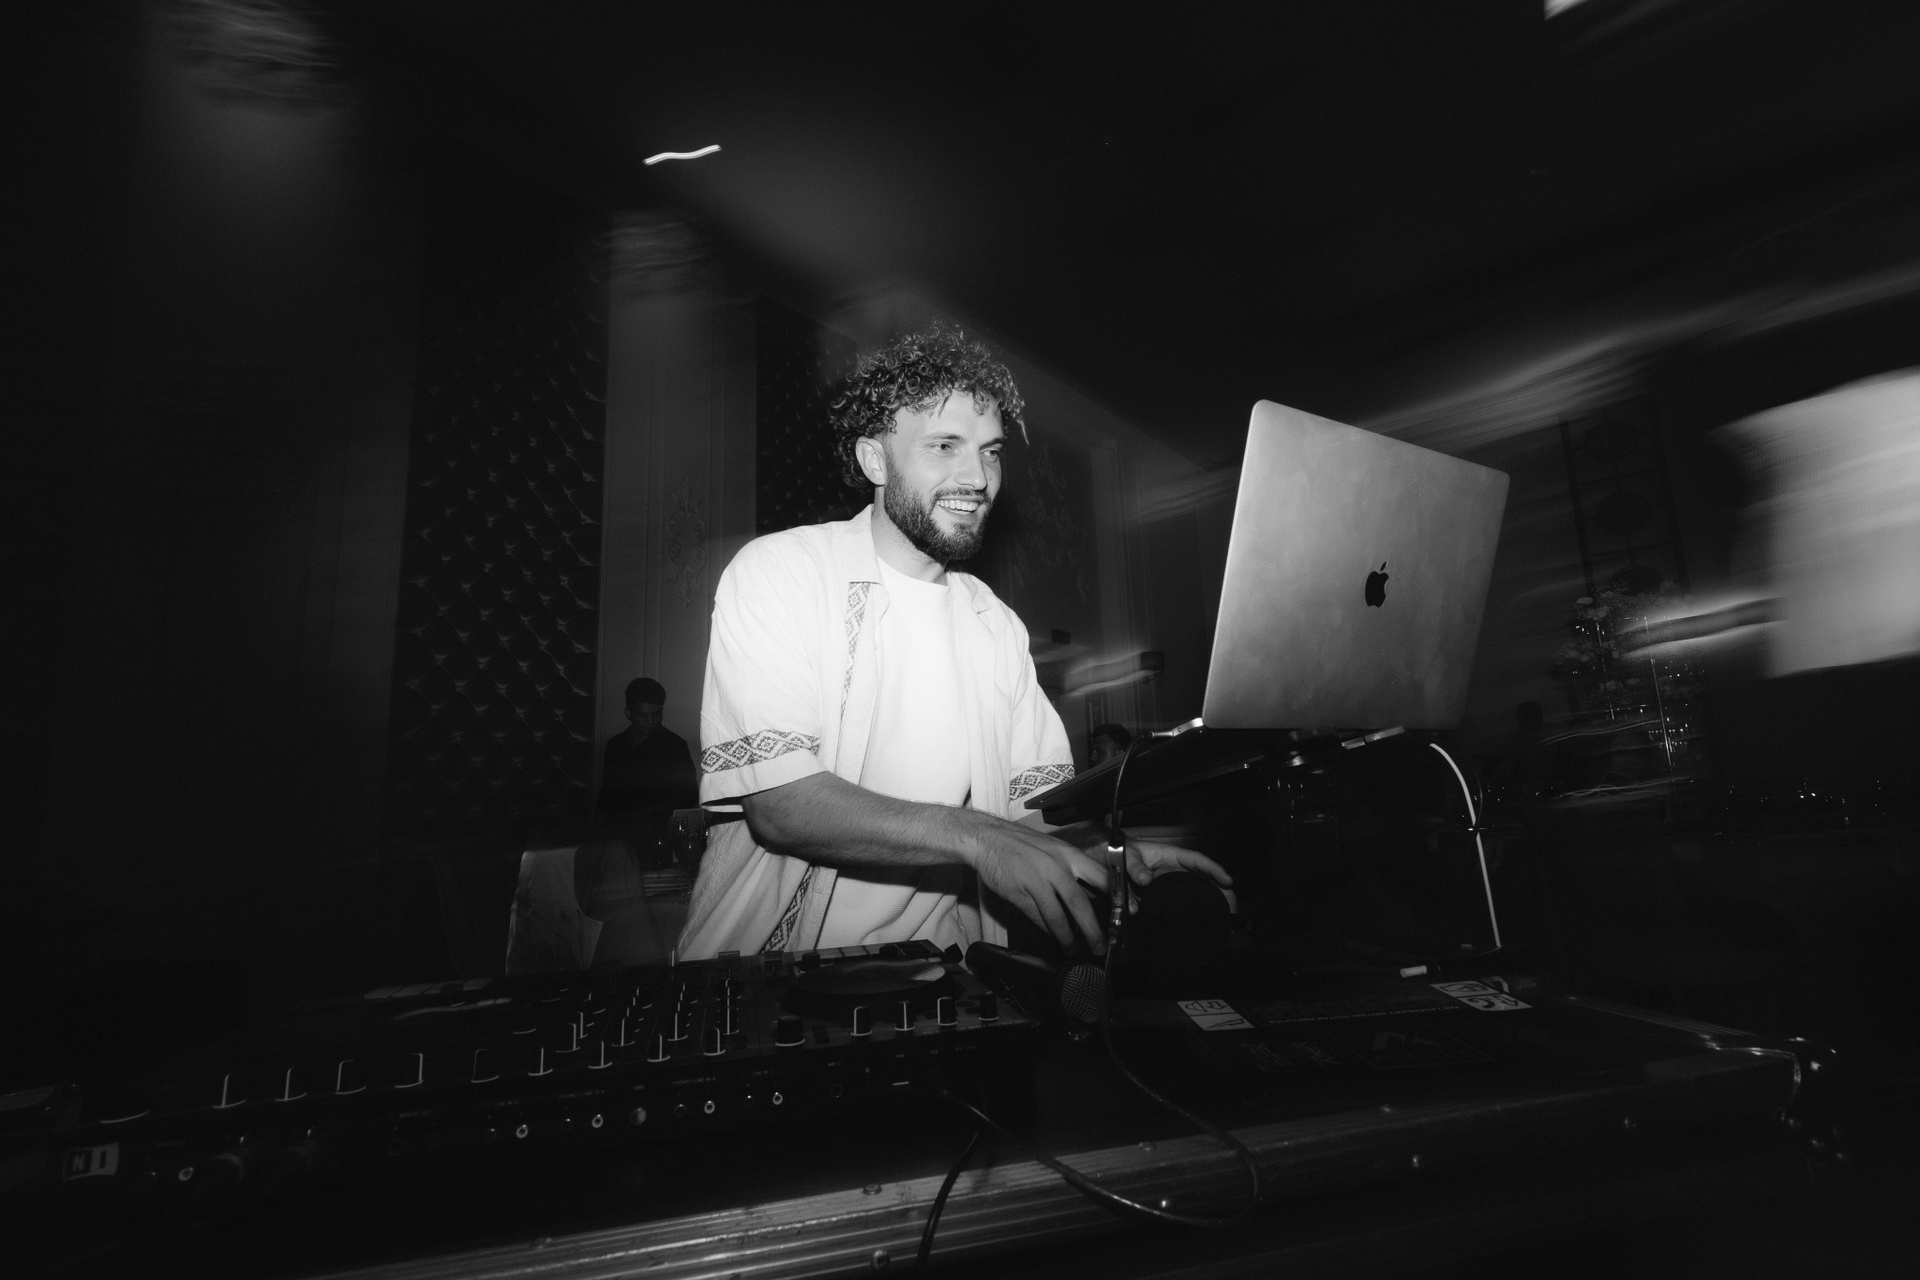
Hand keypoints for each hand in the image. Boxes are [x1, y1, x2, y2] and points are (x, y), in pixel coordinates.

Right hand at [961, 813, 1113, 952]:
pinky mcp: (1019, 893)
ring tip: (1073, 949)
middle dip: (1093, 928)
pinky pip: (1037, 917)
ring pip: (1057, 915)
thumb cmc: (1023, 845)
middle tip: (1101, 945)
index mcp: (1068, 854)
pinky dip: (1047, 930)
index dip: (1117, 894)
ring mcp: (1036, 880)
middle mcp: (1055, 867)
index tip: (1130, 910)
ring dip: (1067, 936)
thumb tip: (1091, 895)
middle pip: (1079, 901)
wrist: (988, 838)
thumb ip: (1072, 870)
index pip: (1100, 875)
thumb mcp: (1053, 849)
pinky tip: (1053, 937)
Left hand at [1112, 838, 1234, 913]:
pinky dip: (1186, 913)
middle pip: (1201, 879)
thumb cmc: (1116, 851)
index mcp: (1168, 856)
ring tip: (1222, 916)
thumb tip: (1146, 879)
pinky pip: (1174, 905)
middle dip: (1218, 890)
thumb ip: (1134, 866)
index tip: (1227, 880)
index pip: (1197, 861)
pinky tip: (1196, 924)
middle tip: (1231, 905)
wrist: (1100, 861)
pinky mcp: (1157, 897)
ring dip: (1207, 903)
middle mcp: (1171, 870)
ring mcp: (1166, 884)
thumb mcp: (1126, 854)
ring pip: (1193, 893)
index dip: (1213, 870)